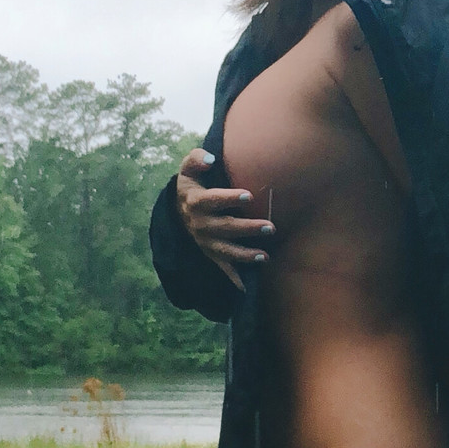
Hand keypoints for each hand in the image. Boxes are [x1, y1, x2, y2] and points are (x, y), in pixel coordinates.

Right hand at [174, 148, 272, 290]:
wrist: (177, 210)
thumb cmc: (192, 184)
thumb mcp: (189, 168)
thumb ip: (197, 159)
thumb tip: (210, 159)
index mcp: (196, 202)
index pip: (213, 200)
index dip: (230, 198)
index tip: (249, 195)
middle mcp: (200, 224)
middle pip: (225, 228)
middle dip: (248, 229)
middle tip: (271, 227)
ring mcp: (206, 242)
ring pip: (226, 251)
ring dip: (245, 255)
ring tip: (265, 256)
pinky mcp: (211, 253)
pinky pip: (223, 267)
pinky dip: (234, 278)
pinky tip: (247, 288)